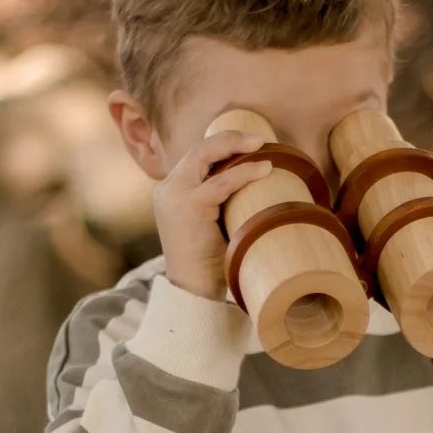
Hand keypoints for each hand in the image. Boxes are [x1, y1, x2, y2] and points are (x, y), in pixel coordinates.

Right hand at [155, 131, 273, 302]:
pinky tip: (264, 169)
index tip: (249, 144)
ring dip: (234, 144)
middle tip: (259, 138)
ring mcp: (173, 196)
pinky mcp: (186, 207)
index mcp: (173, 192)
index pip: (196, 157)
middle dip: (229, 138)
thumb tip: (260, 185)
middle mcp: (168, 189)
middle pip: (197, 149)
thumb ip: (223, 202)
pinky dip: (244, 173)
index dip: (222, 146)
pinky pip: (219, 182)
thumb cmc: (211, 264)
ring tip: (261, 144)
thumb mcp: (214, 223)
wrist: (194, 294)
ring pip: (203, 155)